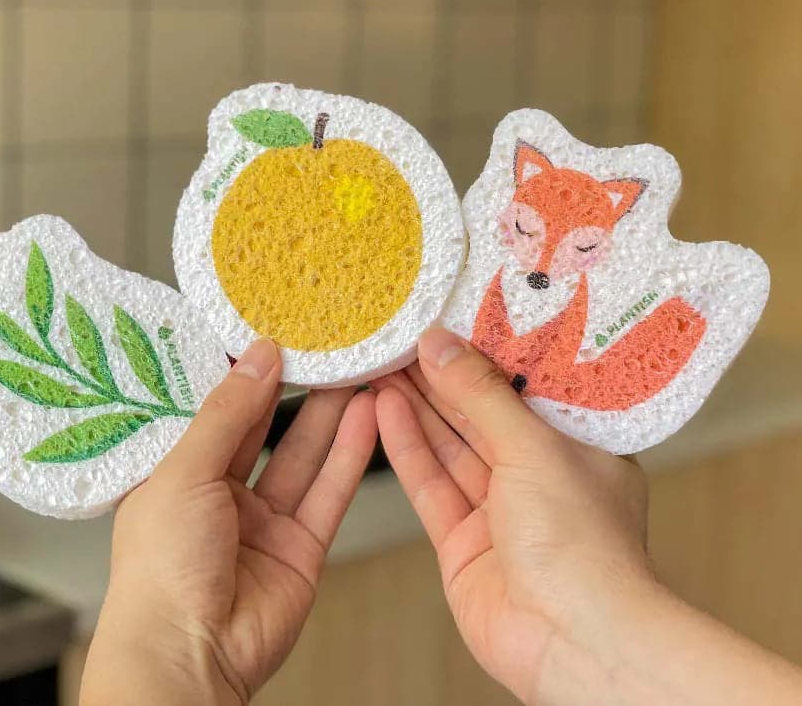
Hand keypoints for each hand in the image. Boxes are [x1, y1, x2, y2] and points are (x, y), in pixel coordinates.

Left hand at [81, 339, 377, 704]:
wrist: (188, 659)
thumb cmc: (160, 569)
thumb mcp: (184, 472)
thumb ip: (228, 413)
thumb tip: (259, 356)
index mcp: (176, 475)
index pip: (215, 411)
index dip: (244, 374)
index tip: (273, 334)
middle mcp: (219, 495)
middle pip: (265, 429)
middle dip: (293, 388)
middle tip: (322, 347)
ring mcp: (263, 522)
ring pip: (303, 456)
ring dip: (329, 414)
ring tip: (355, 369)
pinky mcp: (301, 547)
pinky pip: (328, 491)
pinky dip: (349, 453)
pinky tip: (367, 417)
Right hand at [373, 327, 652, 703]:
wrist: (573, 642)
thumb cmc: (582, 543)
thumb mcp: (533, 447)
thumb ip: (481, 395)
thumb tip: (440, 345)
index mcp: (578, 447)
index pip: (524, 388)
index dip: (483, 355)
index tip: (446, 322)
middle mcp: (539, 477)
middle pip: (480, 415)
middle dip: (440, 377)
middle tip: (401, 338)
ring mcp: (499, 512)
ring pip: (450, 446)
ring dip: (416, 405)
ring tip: (382, 363)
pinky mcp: (463, 542)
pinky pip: (431, 484)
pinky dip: (407, 447)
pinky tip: (384, 410)